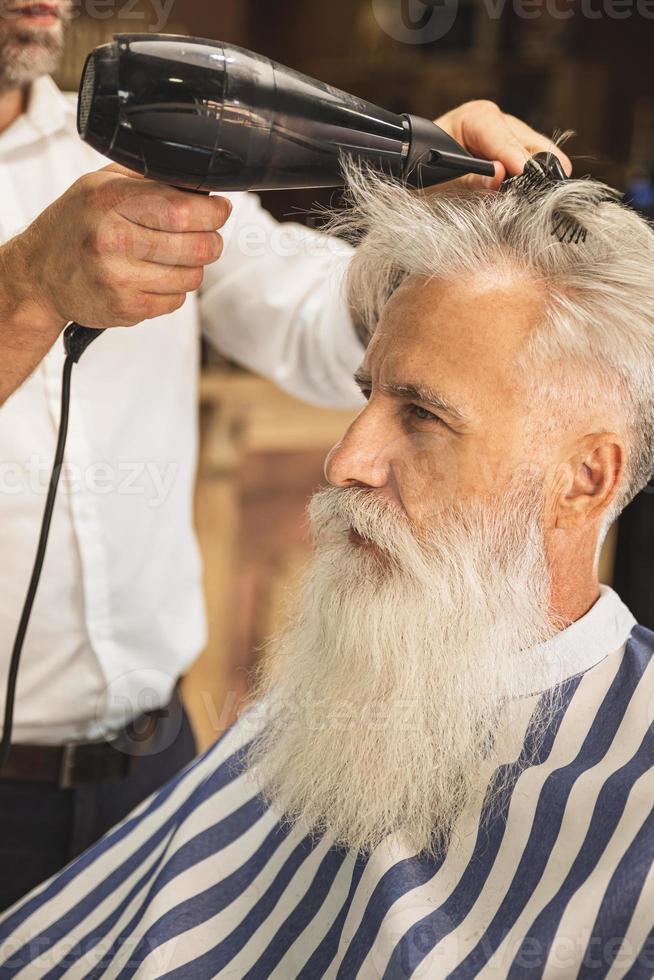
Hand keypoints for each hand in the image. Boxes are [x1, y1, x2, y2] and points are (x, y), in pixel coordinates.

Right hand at [15, 163, 230, 328]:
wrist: (40, 274)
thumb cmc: (77, 224)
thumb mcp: (101, 185)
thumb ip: (148, 180)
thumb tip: (202, 187)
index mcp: (109, 200)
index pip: (183, 209)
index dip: (213, 212)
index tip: (219, 210)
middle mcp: (113, 239)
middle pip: (197, 246)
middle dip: (212, 240)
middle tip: (206, 235)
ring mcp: (119, 279)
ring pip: (192, 276)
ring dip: (193, 267)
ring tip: (173, 257)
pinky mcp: (126, 309)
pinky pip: (175, 301)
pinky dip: (174, 289)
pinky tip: (154, 277)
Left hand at [434, 100, 572, 189]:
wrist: (416, 166)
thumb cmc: (423, 167)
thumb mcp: (441, 178)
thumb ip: (470, 180)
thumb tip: (499, 177)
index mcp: (477, 117)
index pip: (503, 137)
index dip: (514, 156)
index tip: (523, 172)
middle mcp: (499, 122)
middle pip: (532, 142)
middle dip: (538, 167)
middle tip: (540, 192)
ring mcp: (511, 136)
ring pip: (540, 154)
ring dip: (538, 175)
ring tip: (535, 197)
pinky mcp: (516, 153)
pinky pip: (535, 166)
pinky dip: (534, 181)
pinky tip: (532, 196)